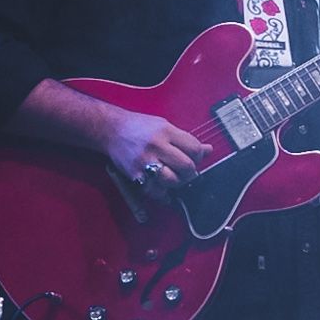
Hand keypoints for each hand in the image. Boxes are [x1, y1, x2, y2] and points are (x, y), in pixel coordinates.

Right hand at [92, 104, 218, 204]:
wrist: (111, 130)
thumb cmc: (139, 127)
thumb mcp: (164, 126)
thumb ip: (186, 140)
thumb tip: (208, 150)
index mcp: (166, 131)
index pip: (194, 148)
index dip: (198, 156)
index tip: (194, 158)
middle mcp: (156, 145)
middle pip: (186, 166)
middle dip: (190, 172)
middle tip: (186, 172)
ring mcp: (145, 161)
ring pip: (172, 180)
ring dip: (176, 182)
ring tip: (173, 177)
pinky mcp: (135, 174)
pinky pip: (154, 191)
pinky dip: (162, 193)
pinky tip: (163, 188)